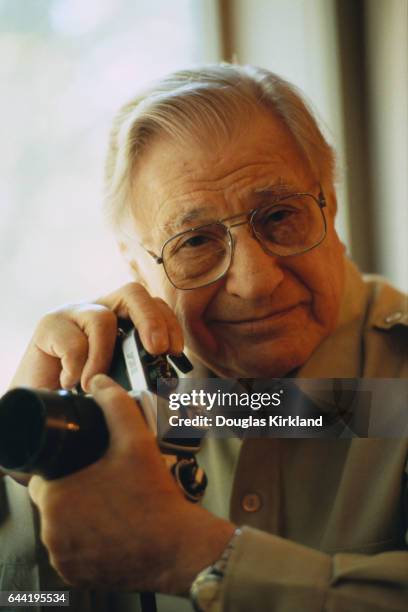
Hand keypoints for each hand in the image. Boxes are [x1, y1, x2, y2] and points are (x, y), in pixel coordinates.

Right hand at [10, 282, 183, 391]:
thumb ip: (139, 374)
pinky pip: (73, 340)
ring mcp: (74, 314)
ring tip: (97, 384)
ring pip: (102, 318)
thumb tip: (168, 386)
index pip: (153, 305)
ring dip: (105, 355)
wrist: (39, 398)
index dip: (168, 323)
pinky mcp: (49, 325)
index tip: (175, 351)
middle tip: (157, 349)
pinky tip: (71, 383)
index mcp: (122, 318)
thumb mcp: (118, 379)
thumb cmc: (83, 389)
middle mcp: (100, 309)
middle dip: (151, 319)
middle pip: (133, 293)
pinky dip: (77, 367)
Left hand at [28, 375, 234, 592]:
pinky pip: (72, 551)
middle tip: (103, 481)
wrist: (178, 546)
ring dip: (78, 514)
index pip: (42, 477)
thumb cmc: (155, 498)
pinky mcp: (77, 575)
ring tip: (108, 502)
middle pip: (53, 500)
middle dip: (73, 488)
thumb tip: (100, 382)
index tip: (84, 464)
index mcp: (55, 499)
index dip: (63, 467)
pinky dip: (85, 540)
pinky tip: (109, 527)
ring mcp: (64, 557)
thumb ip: (115, 404)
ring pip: (62, 525)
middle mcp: (52, 532)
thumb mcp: (136, 441)